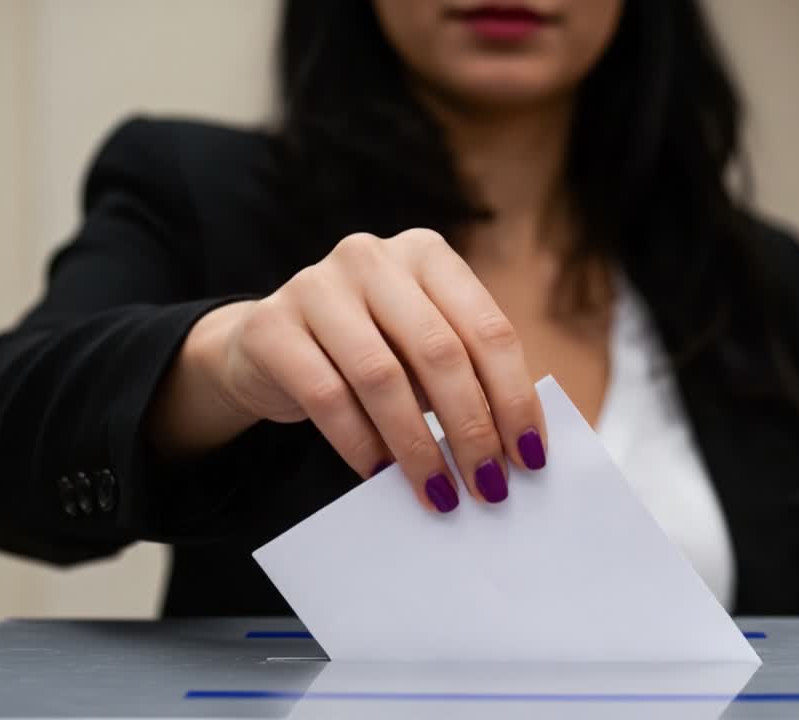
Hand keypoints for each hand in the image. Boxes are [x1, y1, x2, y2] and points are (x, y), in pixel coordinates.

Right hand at [168, 229, 547, 512]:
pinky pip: (327, 396)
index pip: (488, 330)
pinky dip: (360, 444)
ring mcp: (317, 286)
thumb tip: (517, 449)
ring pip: (382, 377)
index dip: (515, 397)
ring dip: (418, 446)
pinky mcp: (271, 326)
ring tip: (439, 492)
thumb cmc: (367, 352)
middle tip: (488, 486)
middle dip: (472, 429)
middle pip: (440, 352)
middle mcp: (373, 258)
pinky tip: (381, 476)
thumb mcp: (420, 350)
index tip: (529, 455)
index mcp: (427, 255)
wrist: (268, 347)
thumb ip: (466, 378)